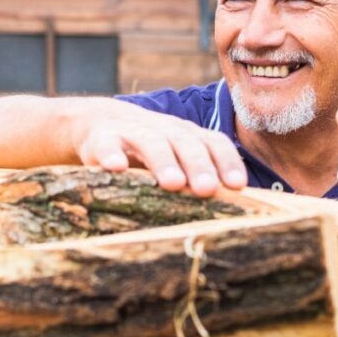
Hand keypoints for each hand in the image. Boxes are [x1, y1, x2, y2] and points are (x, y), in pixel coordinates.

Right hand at [75, 109, 247, 196]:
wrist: (98, 124)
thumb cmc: (149, 151)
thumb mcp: (177, 158)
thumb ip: (201, 178)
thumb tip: (239, 212)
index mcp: (188, 136)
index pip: (213, 143)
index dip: (227, 161)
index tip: (237, 185)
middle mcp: (164, 130)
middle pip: (185, 143)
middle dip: (198, 165)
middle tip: (207, 189)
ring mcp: (132, 133)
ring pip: (151, 143)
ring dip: (163, 161)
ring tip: (172, 183)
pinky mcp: (101, 140)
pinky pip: (107, 146)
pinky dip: (111, 155)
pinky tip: (116, 168)